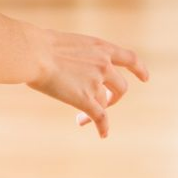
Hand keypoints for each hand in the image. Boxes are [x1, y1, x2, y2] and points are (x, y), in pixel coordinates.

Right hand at [27, 30, 148, 138]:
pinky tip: (102, 134)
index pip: (129, 58)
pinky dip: (103, 127)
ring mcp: (96, 83)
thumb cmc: (37, 44)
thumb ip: (75, 56)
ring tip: (82, 118)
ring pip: (105, 103)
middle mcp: (103, 65)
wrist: (32, 52)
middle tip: (103, 103)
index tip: (145, 78)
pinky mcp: (86, 100)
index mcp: (99, 47)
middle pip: (121, 87)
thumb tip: (64, 66)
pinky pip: (101, 118)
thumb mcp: (64, 43)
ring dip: (99, 110)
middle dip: (114, 97)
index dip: (139, 70)